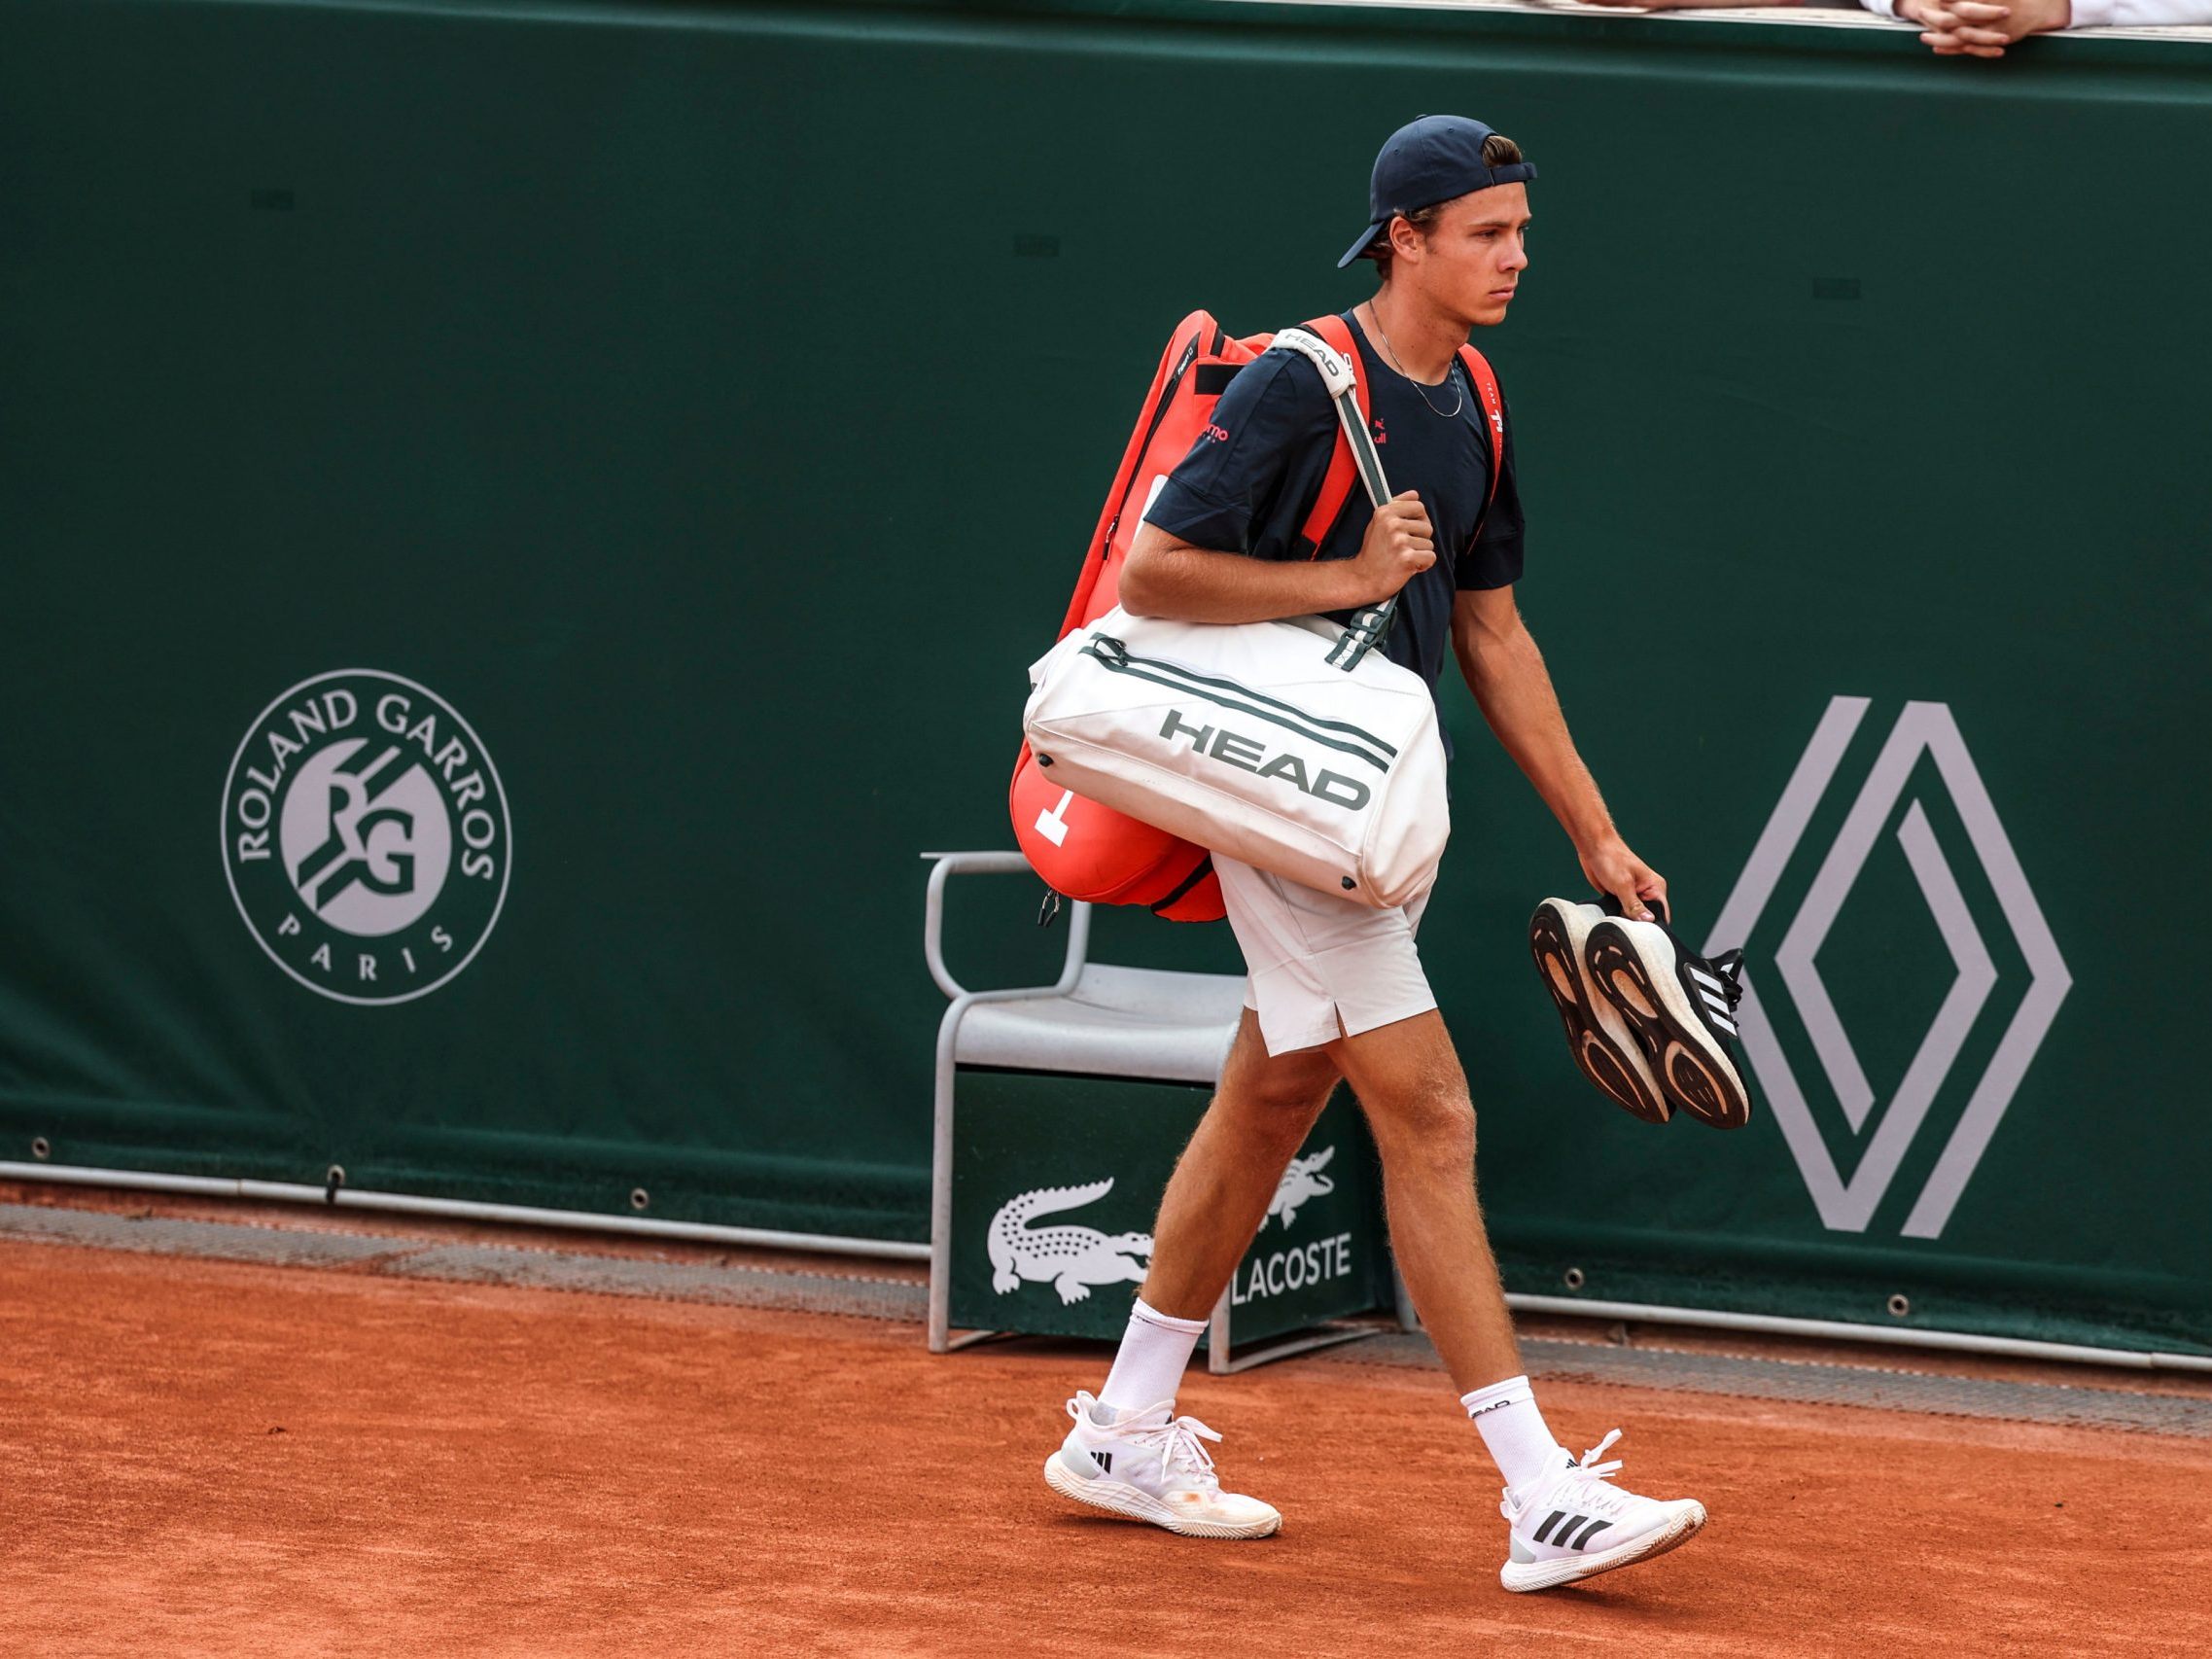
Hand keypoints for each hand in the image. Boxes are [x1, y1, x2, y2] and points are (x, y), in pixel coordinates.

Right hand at [1345, 491, 1434, 607]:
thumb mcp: (1378, 523)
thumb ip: (1396, 507)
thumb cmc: (1373, 552)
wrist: (1363, 579)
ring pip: (1429, 544)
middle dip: (1420, 539)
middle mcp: (1392, 524)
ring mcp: (1399, 541)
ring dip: (1420, 554)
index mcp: (1384, 512)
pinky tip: (1409, 567)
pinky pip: (1430, 557)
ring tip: (1403, 558)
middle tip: (1404, 548)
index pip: (1419, 506)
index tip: (1410, 530)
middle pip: (1427, 526)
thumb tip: (1414, 494)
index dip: (1419, 519)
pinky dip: (1423, 565)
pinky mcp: (1407, 557)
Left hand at [1580, 838, 1667, 924]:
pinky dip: (1616, 916)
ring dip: (1625, 920)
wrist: (1593, 847)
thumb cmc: (1612, 858)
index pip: (1661, 914)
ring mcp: (1633, 896)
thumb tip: (1648, 921)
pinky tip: (1610, 917)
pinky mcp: (1620, 897)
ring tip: (1617, 920)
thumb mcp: (1623, 884)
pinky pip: (1621, 913)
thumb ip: (1634, 905)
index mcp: (1655, 887)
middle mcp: (1647, 893)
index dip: (1653, 926)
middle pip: (1646, 918)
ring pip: (1633, 917)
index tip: (1642, 935)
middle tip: (1625, 928)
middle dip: (1637, 925)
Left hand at [1902, 0, 2066, 53]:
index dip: (1948, 0)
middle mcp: (1990, 15)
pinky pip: (1970, 48)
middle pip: (1956, 18)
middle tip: (1921, 13)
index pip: (1963, 2)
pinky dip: (1952, 49)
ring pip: (1960, 36)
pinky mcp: (1993, 41)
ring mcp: (1992, 30)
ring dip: (1940, 37)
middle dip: (1936, 18)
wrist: (2042, 7)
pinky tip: (1936, 49)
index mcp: (1992, 2)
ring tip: (1922, 36)